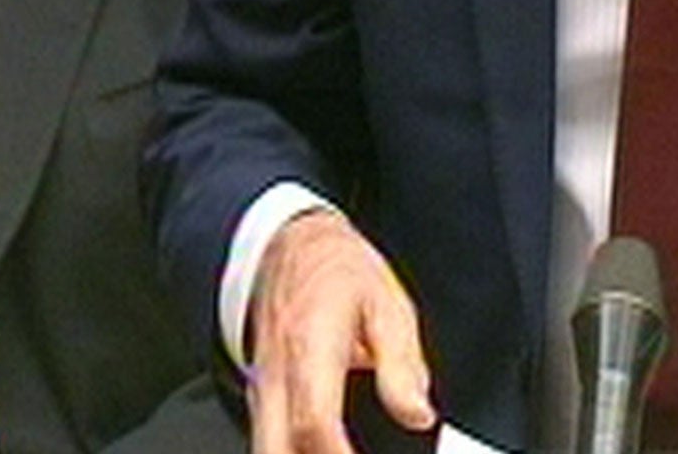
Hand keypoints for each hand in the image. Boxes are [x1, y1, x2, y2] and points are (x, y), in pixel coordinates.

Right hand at [247, 210, 435, 453]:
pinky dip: (289, 453)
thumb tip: (418, 414)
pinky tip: (322, 451)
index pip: (315, 422)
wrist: (290, 244)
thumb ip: (401, 364)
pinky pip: (265, 438)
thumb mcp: (387, 303)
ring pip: (264, 450)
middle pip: (275, 452)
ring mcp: (261, 388)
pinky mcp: (259, 393)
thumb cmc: (336, 269)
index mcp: (311, 348)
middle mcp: (275, 375)